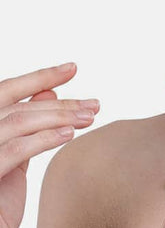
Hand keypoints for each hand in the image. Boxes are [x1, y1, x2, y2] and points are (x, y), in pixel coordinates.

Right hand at [0, 63, 99, 227]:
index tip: (73, 67)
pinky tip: (69, 135)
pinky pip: (13, 151)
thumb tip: (48, 94)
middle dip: (58, 101)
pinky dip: (42, 138)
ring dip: (57, 117)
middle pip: (15, 106)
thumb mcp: (13, 160)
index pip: (5, 92)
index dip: (38, 77)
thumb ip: (26, 127)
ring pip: (16, 122)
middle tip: (94, 103)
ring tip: (90, 117)